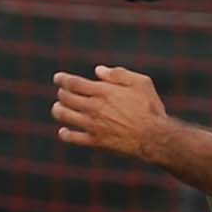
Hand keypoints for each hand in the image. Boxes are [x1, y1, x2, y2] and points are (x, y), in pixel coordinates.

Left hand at [52, 65, 172, 159]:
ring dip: (58, 110)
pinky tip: (64, 131)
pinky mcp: (96, 141)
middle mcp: (94, 107)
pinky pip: (73, 138)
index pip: (73, 83)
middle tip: (62, 93)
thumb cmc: (150, 108)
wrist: (154, 137)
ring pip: (64, 116)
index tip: (57, 78)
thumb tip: (98, 70)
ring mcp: (93, 125)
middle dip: (61, 93)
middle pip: (66, 98)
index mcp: (103, 91)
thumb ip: (118, 74)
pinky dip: (65, 134)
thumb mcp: (140, 82)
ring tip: (58, 108)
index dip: (62, 79)